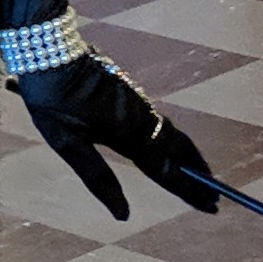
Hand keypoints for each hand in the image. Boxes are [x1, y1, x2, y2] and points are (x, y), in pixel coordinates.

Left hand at [15, 53, 218, 222]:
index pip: (166, 170)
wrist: (49, 47)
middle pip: (177, 148)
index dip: (189, 190)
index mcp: (129, 133)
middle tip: (214, 192)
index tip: (212, 206)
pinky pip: (158, 120)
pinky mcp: (127, 90)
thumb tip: (122, 214)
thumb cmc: (53, 98)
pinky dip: (170, 137)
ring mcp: (136, 101)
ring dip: (186, 153)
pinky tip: (166, 141)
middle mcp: (140, 117)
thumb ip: (98, 178)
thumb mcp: (68, 143)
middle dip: (196, 171)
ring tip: (198, 170)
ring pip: (169, 132)